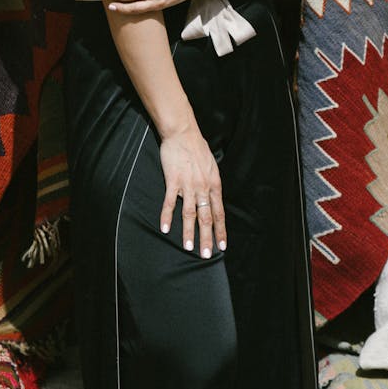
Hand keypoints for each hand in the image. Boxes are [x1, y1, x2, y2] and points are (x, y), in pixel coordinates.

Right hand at [159, 124, 226, 256]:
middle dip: (207, 238)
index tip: (222, 246)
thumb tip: (213, 198)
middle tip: (207, 255)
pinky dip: (167, 216)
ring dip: (188, 232)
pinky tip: (165, 228)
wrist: (183, 133)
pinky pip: (170, 202)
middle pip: (206, 217)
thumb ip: (211, 183)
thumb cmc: (198, 148)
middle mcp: (203, 187)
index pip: (219, 213)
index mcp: (214, 184)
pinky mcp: (173, 180)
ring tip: (188, 247)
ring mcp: (188, 185)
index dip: (221, 230)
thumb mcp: (212, 166)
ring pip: (189, 214)